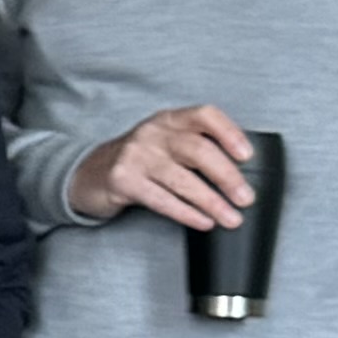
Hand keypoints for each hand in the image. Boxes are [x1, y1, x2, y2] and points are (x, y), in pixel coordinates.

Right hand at [71, 106, 255, 229]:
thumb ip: (194, 146)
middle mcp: (152, 133)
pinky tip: (203, 222)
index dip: (229, 133)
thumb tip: (239, 174)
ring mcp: (136, 156)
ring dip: (212, 201)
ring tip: (231, 218)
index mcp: (168, 120)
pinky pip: (162, 200)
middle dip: (227, 176)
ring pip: (182, 179)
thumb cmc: (139, 160)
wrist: (90, 173)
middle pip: (197, 150)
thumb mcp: (164, 142)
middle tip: (246, 198)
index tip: (247, 155)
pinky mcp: (123, 181)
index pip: (204, 115)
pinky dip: (187, 213)